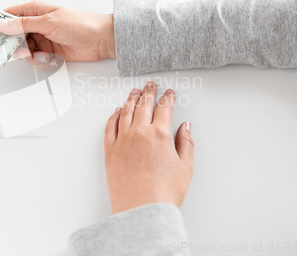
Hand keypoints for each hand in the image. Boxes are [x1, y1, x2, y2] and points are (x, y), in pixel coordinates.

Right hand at [0, 1, 115, 64]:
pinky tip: (53, 59)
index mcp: (33, 11)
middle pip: (12, 38)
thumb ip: (23, 24)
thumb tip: (1, 24)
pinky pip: (36, 61)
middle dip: (15, 48)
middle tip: (23, 53)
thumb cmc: (79, 24)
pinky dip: (42, 63)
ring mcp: (41, 39)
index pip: (7, 16)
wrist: (100, 40)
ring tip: (44, 56)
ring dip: (31, 57)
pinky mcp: (49, 53)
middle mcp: (35, 25)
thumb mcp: (49, 22)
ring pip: (23, 52)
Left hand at [104, 82, 193, 213]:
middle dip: (149, 92)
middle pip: (144, 105)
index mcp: (160, 134)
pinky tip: (117, 111)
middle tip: (150, 84)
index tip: (169, 93)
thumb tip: (186, 127)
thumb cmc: (163, 193)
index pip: (165, 108)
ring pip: (126, 112)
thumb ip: (186, 143)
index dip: (168, 98)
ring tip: (134, 92)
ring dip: (131, 99)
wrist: (140, 210)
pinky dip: (114, 115)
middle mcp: (139, 132)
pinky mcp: (110, 150)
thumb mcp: (186, 168)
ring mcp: (122, 140)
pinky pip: (110, 126)